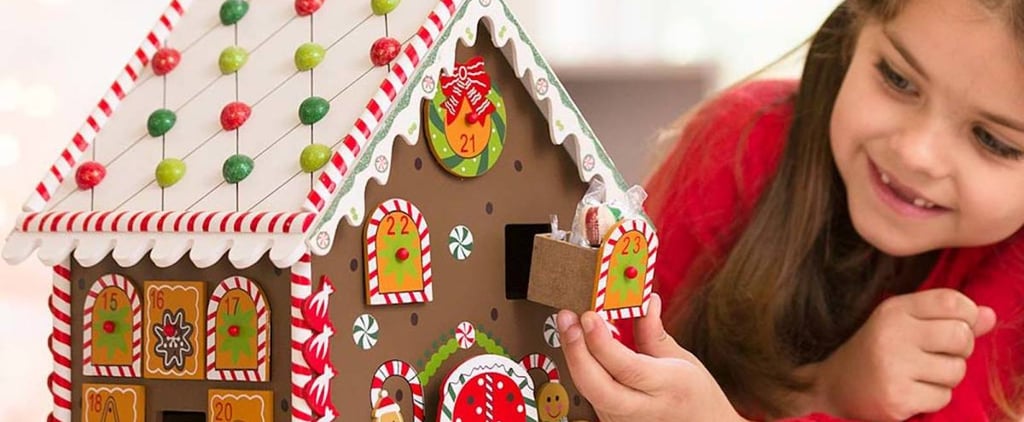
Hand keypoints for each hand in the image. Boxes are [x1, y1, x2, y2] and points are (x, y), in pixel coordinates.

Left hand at [557, 293, 748, 421]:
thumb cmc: (695, 395)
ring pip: (589, 391)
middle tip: (567, 319)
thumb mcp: (683, 360)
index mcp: (669, 387)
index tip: (588, 316)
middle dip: (576, 352)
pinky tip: (577, 347)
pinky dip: (582, 369)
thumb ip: (654, 333)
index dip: (602, 342)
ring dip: (574, 357)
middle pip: (599, 388)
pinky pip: (590, 395)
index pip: (627, 368)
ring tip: (568, 326)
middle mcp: (644, 410)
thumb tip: (644, 300)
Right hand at [802, 288, 996, 420]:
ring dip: (945, 378)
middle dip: (959, 350)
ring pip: (956, 371)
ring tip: (919, 375)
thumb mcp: (906, 325)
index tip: (953, 327)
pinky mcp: (897, 397)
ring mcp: (893, 366)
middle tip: (936, 356)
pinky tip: (910, 392)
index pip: (951, 301)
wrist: (834, 385)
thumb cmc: (877, 351)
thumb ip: (948, 319)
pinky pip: (943, 397)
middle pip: (960, 336)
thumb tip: (990, 315)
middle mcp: (891, 333)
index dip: (967, 315)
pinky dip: (933, 398)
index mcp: (894, 310)